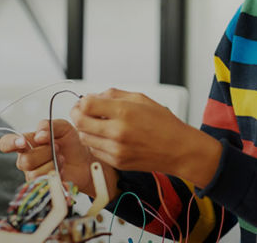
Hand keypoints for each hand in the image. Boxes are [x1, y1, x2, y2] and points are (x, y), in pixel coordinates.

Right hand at [0, 118, 116, 198]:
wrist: (87, 160)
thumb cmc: (72, 143)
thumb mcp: (63, 127)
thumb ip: (49, 125)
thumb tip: (39, 135)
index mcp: (27, 143)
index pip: (6, 143)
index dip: (10, 143)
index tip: (23, 142)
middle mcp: (26, 159)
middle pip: (24, 160)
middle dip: (45, 153)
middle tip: (58, 147)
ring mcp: (33, 174)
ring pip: (34, 173)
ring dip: (52, 164)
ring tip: (62, 158)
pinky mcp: (42, 187)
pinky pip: (43, 184)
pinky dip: (56, 174)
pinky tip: (62, 169)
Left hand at [70, 88, 221, 187]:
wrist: (179, 150)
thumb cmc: (164, 123)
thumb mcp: (142, 99)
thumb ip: (115, 95)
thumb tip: (94, 96)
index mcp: (125, 112)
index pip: (87, 105)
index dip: (82, 102)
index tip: (85, 102)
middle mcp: (118, 132)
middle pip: (80, 122)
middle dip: (77, 114)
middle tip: (82, 111)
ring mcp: (116, 149)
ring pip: (84, 138)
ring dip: (86, 129)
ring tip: (97, 124)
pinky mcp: (117, 162)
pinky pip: (95, 150)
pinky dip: (96, 143)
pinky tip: (107, 137)